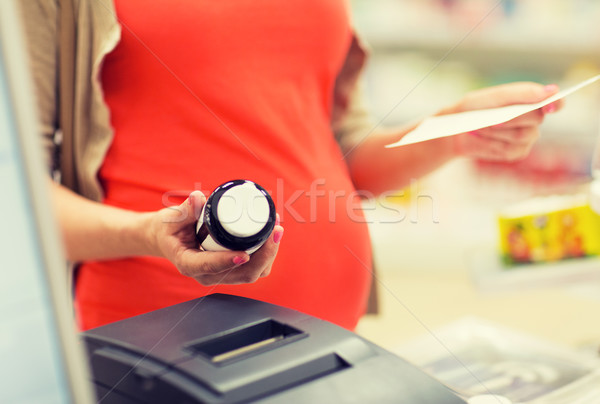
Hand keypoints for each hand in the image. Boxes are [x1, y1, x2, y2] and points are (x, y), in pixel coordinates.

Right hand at [149, 190, 282, 285]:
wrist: (169, 237)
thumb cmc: (169, 228)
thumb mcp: (172, 218)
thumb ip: (185, 209)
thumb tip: (198, 198)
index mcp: (189, 264)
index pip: (210, 267)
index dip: (227, 262)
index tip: (244, 255)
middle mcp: (207, 274)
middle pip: (241, 274)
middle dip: (263, 255)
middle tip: (275, 231)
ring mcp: (222, 274)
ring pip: (252, 273)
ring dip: (269, 254)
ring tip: (277, 229)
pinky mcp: (232, 269)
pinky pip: (254, 267)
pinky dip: (266, 253)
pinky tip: (273, 236)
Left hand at [448, 82, 562, 160]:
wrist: (454, 130)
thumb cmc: (473, 109)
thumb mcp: (491, 97)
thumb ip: (520, 94)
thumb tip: (551, 91)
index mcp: (531, 99)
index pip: (555, 102)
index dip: (556, 103)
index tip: (550, 105)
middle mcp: (534, 119)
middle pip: (536, 118)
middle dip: (512, 117)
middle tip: (491, 118)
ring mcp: (527, 137)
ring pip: (522, 135)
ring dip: (498, 130)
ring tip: (480, 126)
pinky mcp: (517, 152)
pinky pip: (510, 149)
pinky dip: (492, 142)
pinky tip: (481, 136)